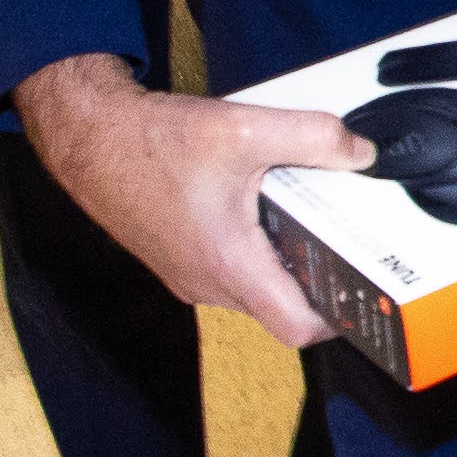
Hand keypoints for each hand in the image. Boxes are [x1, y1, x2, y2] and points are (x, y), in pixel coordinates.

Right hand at [14, 53, 369, 349]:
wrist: (91, 138)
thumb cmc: (151, 143)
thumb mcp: (245, 129)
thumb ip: (314, 137)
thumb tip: (360, 153)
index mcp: (229, 265)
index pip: (296, 328)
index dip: (339, 320)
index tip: (366, 296)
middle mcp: (208, 283)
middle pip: (282, 308)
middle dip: (319, 282)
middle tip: (351, 247)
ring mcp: (190, 276)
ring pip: (256, 289)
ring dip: (285, 263)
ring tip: (313, 224)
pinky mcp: (180, 261)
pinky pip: (230, 272)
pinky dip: (256, 251)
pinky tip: (268, 211)